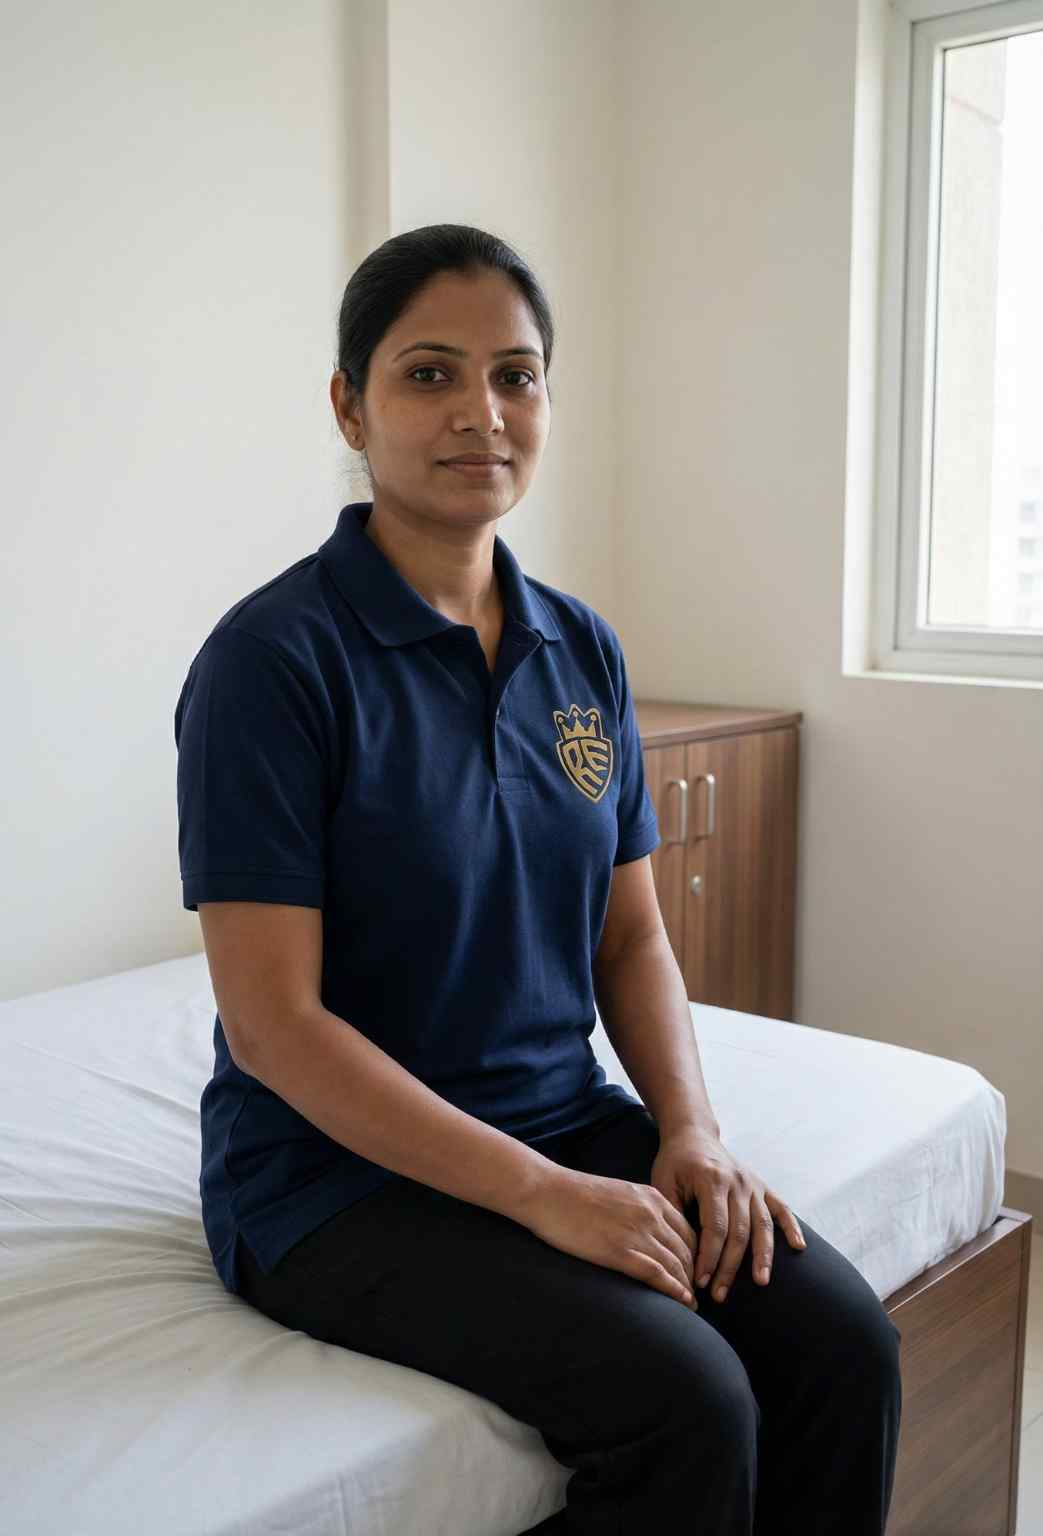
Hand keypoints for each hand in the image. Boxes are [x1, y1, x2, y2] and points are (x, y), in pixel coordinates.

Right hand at [521, 1164, 701, 1308]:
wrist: (547, 1191)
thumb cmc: (574, 1194)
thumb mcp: (618, 1193)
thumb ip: (637, 1209)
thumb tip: (644, 1230)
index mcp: (651, 1198)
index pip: (688, 1230)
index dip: (695, 1254)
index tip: (694, 1271)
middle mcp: (651, 1214)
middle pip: (686, 1250)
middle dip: (694, 1274)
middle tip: (696, 1293)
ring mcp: (637, 1233)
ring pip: (676, 1265)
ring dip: (687, 1288)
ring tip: (692, 1305)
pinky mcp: (620, 1251)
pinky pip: (657, 1274)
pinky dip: (674, 1290)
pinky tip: (683, 1302)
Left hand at [650, 1126, 805, 1303]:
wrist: (693, 1134)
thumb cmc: (674, 1163)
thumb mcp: (663, 1183)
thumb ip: (672, 1214)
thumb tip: (678, 1252)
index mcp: (711, 1180)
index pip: (715, 1227)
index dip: (708, 1257)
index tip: (700, 1282)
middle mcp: (737, 1182)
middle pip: (739, 1232)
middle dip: (729, 1267)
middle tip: (720, 1295)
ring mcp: (752, 1184)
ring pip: (762, 1225)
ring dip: (762, 1256)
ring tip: (761, 1281)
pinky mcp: (761, 1186)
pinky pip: (781, 1208)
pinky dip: (792, 1227)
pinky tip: (799, 1247)